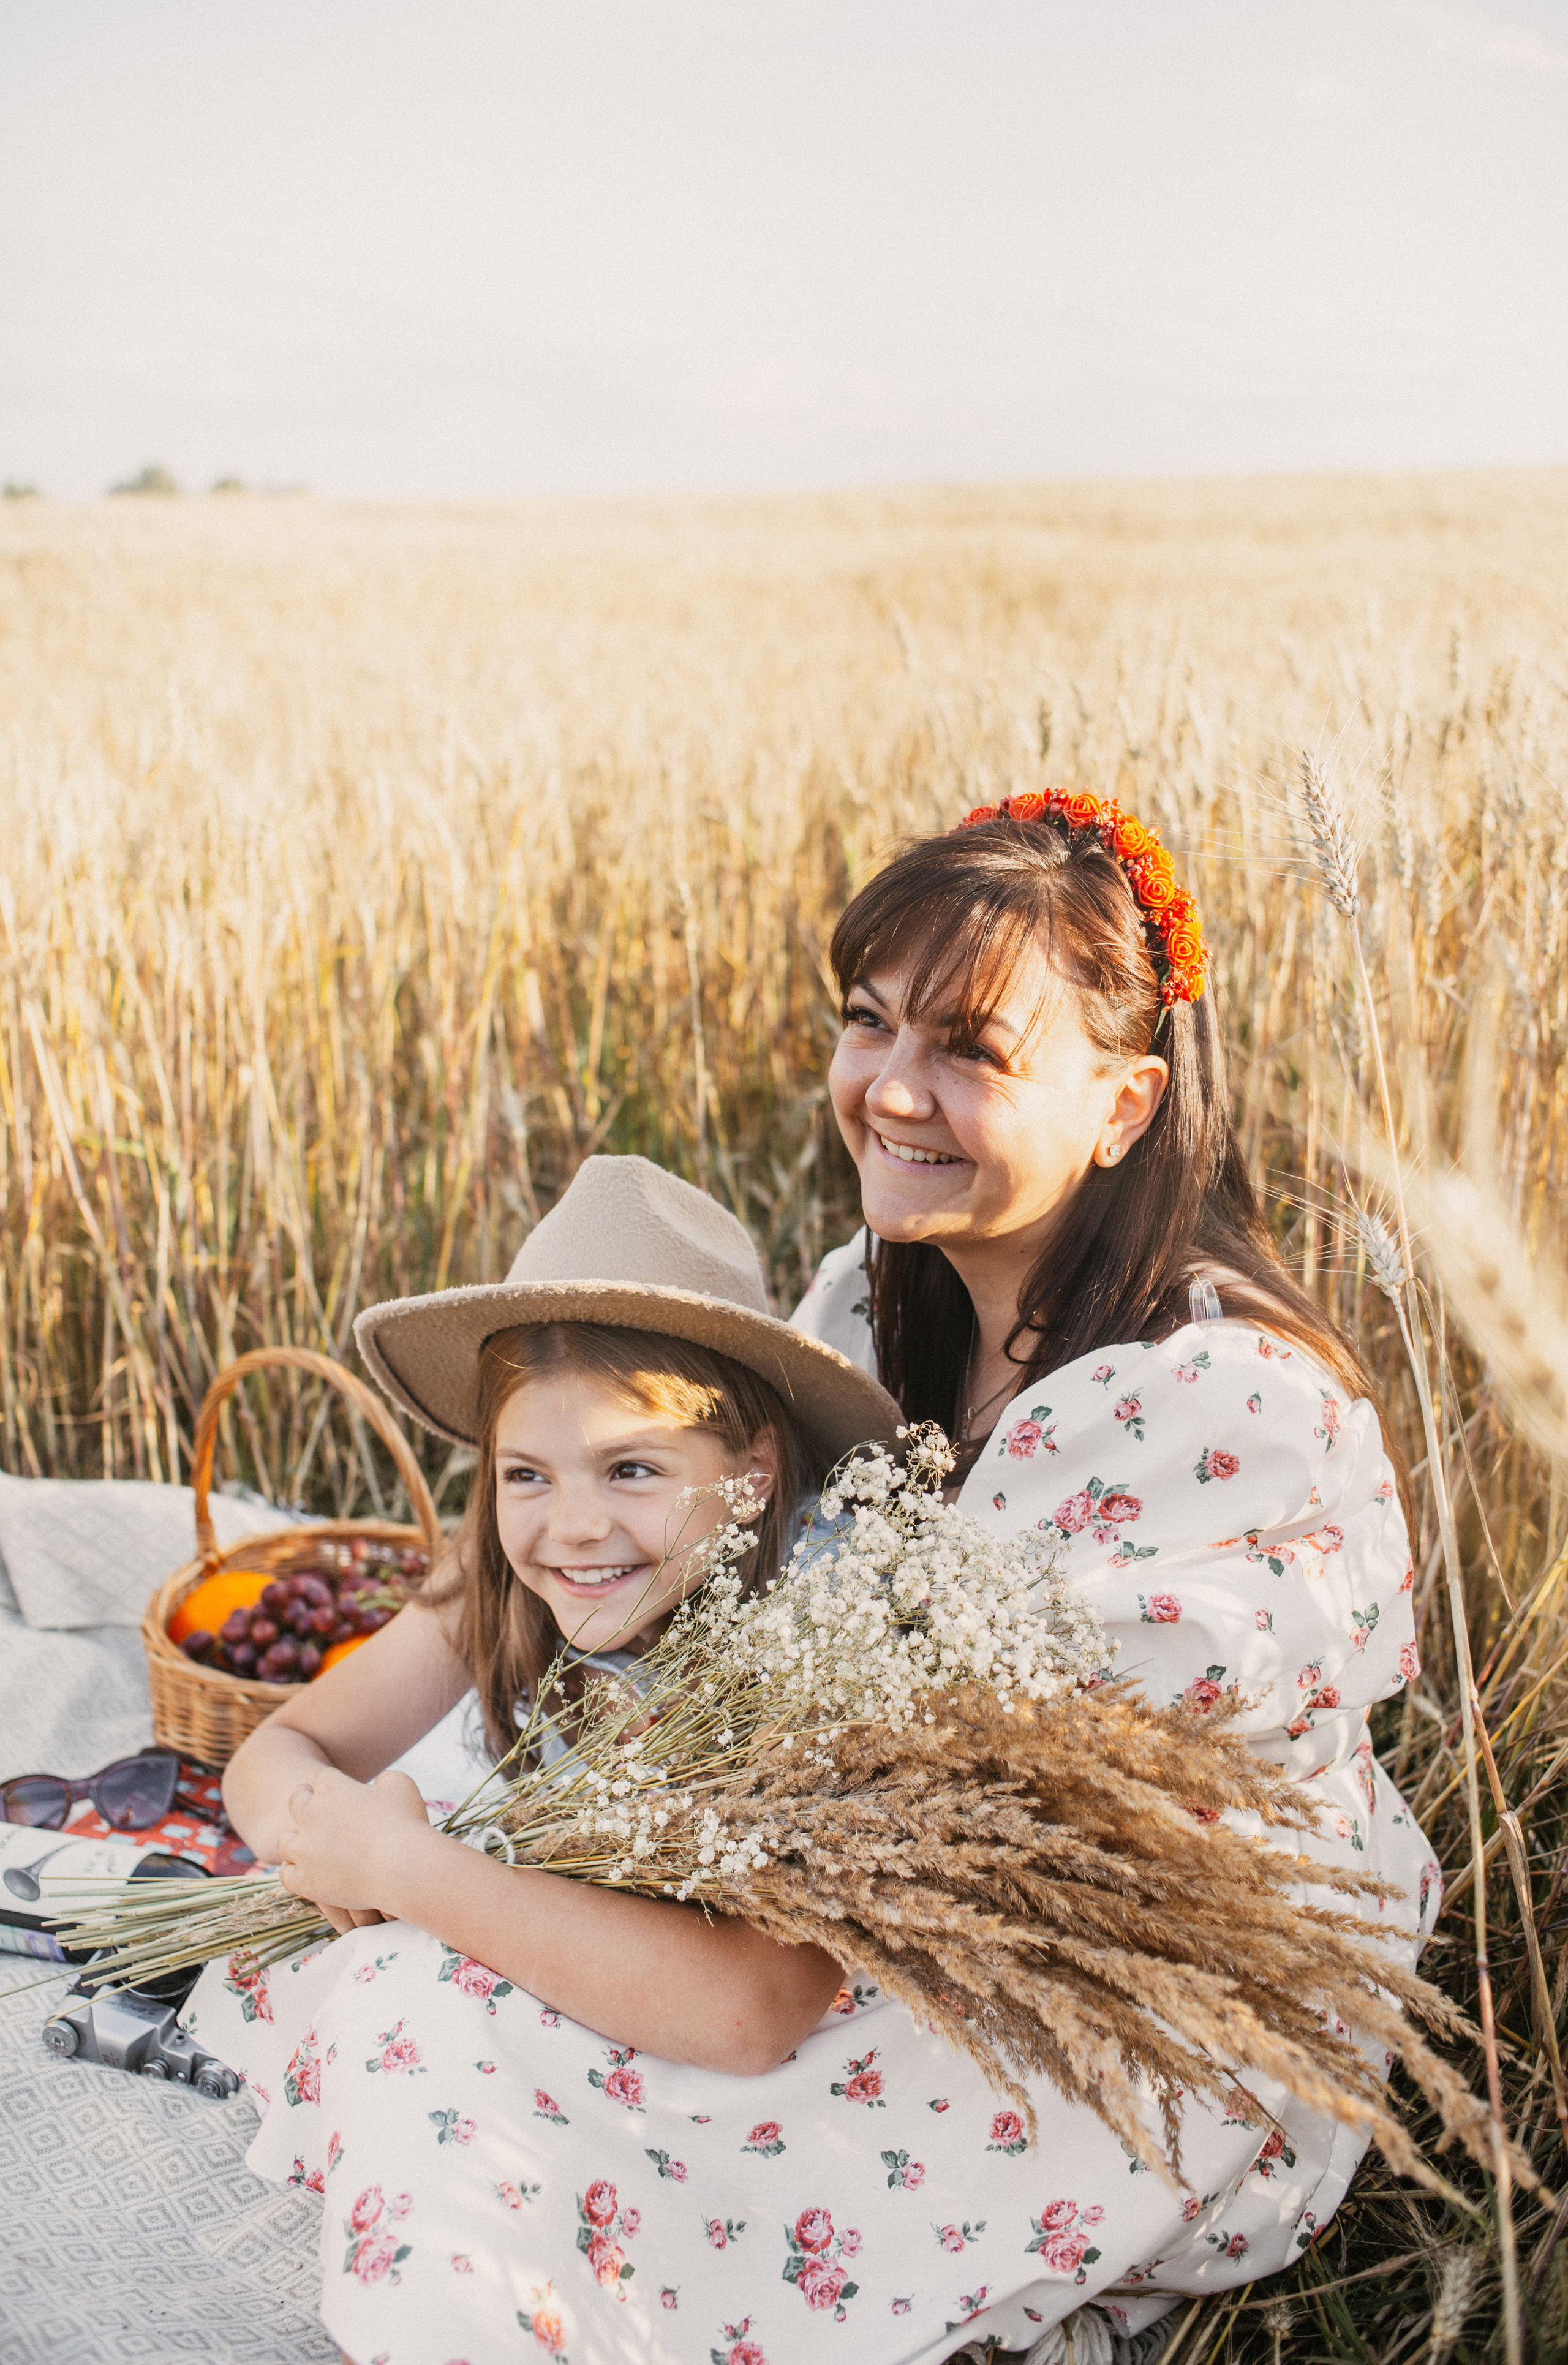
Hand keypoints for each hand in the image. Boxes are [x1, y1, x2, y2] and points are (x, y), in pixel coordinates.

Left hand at [277, 1766, 434, 1934]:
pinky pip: (286, 1874)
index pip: (324, 1779)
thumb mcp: (401, 1785)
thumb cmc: (405, 1824)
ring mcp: (303, 1849)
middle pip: (297, 1801)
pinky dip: (295, 1872)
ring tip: (308, 1847)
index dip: (334, 1785)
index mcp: (331, 1788)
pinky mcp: (303, 1880)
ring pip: (286, 1841)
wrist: (401, 1868)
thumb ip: (383, 1779)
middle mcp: (310, 1814)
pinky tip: (307, 1873)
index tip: (343, 1794)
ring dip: (296, 1841)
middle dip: (306, 1803)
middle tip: (317, 1813)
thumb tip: (377, 1784)